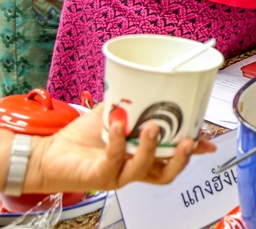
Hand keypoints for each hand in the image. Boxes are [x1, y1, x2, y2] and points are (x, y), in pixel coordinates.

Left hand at [24, 104, 214, 192]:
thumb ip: (129, 103)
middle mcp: (132, 168)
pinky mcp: (99, 176)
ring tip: (152, 127)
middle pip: (166, 173)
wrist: (48, 153)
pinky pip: (113, 160)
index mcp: (140, 156)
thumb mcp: (112, 114)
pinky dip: (118, 142)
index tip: (207, 141)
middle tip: (188, 140)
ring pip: (144, 169)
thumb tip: (146, 79)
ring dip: (151, 149)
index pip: (172, 157)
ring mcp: (117, 174)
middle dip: (180, 158)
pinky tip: (118, 125)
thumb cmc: (80, 137)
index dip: (192, 152)